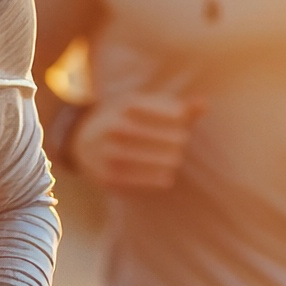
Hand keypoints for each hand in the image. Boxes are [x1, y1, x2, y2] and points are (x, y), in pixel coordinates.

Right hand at [72, 92, 201, 190]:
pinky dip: (155, 179)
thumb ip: (176, 108)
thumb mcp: (144, 108)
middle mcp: (115, 128)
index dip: (176, 117)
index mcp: (126, 106)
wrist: (81, 142)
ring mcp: (110, 153)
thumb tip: (204, 104)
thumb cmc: (125, 121)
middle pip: (159, 136)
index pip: (163, 111)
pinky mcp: (108, 176)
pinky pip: (139, 181)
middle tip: (178, 145)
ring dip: (167, 161)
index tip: (182, 122)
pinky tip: (166, 177)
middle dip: (173, 141)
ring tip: (174, 160)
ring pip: (151, 160)